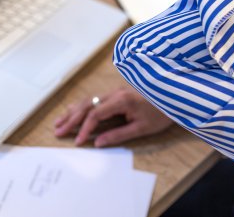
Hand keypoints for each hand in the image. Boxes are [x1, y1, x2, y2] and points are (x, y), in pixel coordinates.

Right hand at [54, 86, 172, 146]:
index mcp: (121, 100)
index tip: (77, 141)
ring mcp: (117, 90)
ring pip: (90, 100)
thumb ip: (118, 135)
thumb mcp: (142, 128)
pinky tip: (74, 109)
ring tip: (59, 122)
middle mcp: (116, 92)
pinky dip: (83, 105)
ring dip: (74, 111)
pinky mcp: (119, 92)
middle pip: (88, 105)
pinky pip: (96, 98)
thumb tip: (97, 143)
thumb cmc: (161, 112)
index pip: (95, 114)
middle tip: (58, 131)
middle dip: (72, 118)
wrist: (175, 95)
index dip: (84, 128)